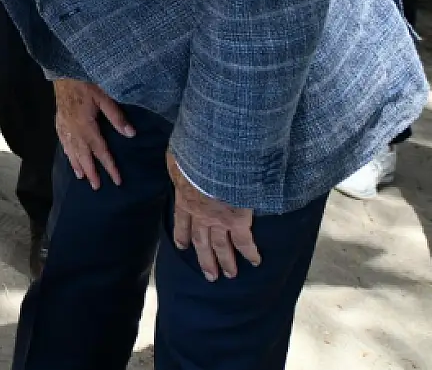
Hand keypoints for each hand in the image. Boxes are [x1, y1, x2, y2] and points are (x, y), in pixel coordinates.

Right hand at [54, 78, 135, 188]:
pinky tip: (69, 156)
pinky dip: (66, 152)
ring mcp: (64, 126)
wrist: (63, 71)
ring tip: (81, 177)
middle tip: (96, 187)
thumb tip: (131, 134)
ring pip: (71, 151)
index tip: (117, 180)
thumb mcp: (104, 96)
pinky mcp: (59, 121)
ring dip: (77, 165)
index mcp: (87, 126)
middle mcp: (74, 130)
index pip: (101, 151)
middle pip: (84, 156)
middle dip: (91, 172)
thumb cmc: (85, 82)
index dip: (109, 166)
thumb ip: (116, 116)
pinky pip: (62, 141)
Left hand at [167, 150, 259, 280]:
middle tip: (210, 276)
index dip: (182, 234)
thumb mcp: (177, 160)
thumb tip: (175, 161)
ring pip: (221, 246)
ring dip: (226, 262)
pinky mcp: (236, 220)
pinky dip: (250, 252)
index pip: (182, 221)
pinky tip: (256, 261)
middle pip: (201, 242)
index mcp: (185, 199)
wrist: (212, 158)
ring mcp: (218, 220)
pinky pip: (245, 241)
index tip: (182, 246)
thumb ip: (177, 165)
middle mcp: (200, 215)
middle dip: (205, 259)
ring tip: (230, 275)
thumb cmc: (193, 154)